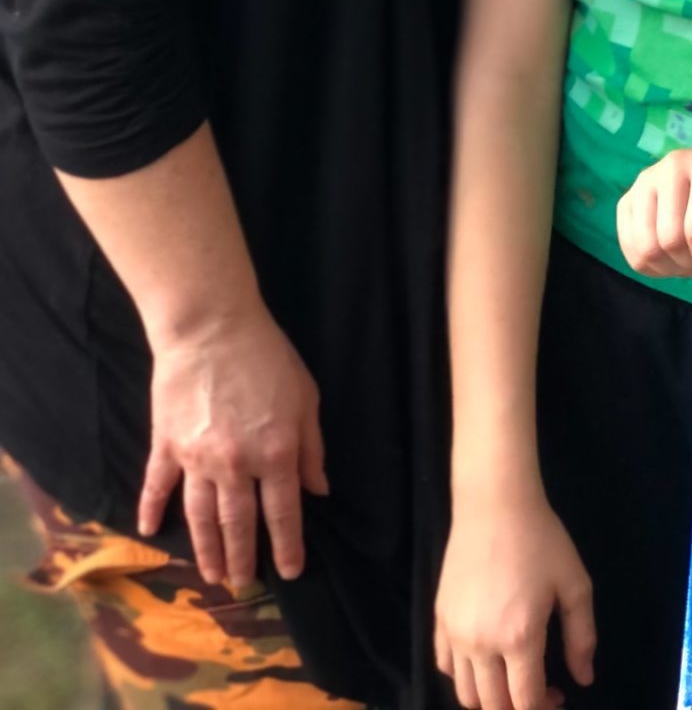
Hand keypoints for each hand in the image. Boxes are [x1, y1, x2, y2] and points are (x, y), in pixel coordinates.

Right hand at [136, 311, 327, 588]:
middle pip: (239, 524)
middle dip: (244, 558)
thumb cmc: (268, 358)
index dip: (288, 545)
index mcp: (275, 454)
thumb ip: (312, 449)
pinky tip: (151, 531)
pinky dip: (152, 510)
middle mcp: (235, 465)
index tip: (291, 572)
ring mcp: (195, 459)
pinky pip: (157, 487)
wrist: (211, 328)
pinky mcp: (165, 446)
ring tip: (212, 575)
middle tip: (244, 585)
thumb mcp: (306, 399)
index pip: (283, 512)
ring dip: (207, 549)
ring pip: (200, 516)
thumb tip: (318, 491)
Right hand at [434, 494, 596, 709]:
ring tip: (514, 681)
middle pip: (493, 705)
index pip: (523, 701)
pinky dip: (465, 678)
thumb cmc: (542, 542)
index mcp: (519, 637)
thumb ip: (582, 637)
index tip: (559, 697)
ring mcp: (454, 635)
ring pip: (465, 694)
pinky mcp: (439, 623)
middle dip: (519, 708)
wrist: (494, 507)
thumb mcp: (575, 585)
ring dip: (490, 699)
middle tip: (541, 692)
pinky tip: (487, 663)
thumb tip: (584, 679)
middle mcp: (481, 645)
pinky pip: (445, 668)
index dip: (543, 708)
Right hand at [617, 148, 691, 278]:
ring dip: (669, 268)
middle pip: (669, 240)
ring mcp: (645, 182)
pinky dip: (650, 266)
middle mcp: (672, 167)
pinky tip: (670, 262)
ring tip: (688, 265)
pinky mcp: (627, 200)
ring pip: (646, 248)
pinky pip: (629, 249)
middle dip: (688, 265)